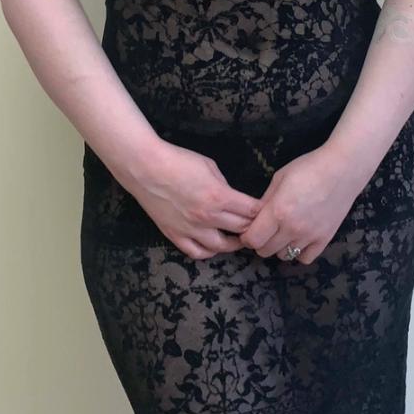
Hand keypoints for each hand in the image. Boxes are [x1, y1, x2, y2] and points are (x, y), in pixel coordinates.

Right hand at [127, 141, 263, 260]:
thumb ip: (224, 186)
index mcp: (219, 197)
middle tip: (258, 226)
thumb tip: (233, 198)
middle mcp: (207, 217)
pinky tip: (213, 245)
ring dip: (234, 243)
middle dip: (253, 227)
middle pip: (241, 230)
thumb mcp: (210, 166)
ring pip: (221, 247)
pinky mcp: (175, 235)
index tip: (267, 211)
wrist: (146, 167)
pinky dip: (209, 251)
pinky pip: (196, 252)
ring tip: (238, 238)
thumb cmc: (178, 161)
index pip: (251, 212)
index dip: (263, 212)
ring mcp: (190, 229)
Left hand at [237, 147, 360, 264]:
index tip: (249, 230)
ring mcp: (310, 236)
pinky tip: (299, 239)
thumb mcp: (279, 178)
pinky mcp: (325, 239)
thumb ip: (265, 201)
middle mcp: (292, 228)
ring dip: (279, 246)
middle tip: (265, 230)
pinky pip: (305, 258)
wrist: (342, 169)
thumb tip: (254, 217)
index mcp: (278, 211)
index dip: (247, 236)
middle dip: (260, 242)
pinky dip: (299, 252)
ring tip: (283, 232)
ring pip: (284, 256)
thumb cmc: (308, 168)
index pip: (253, 239)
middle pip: (265, 251)